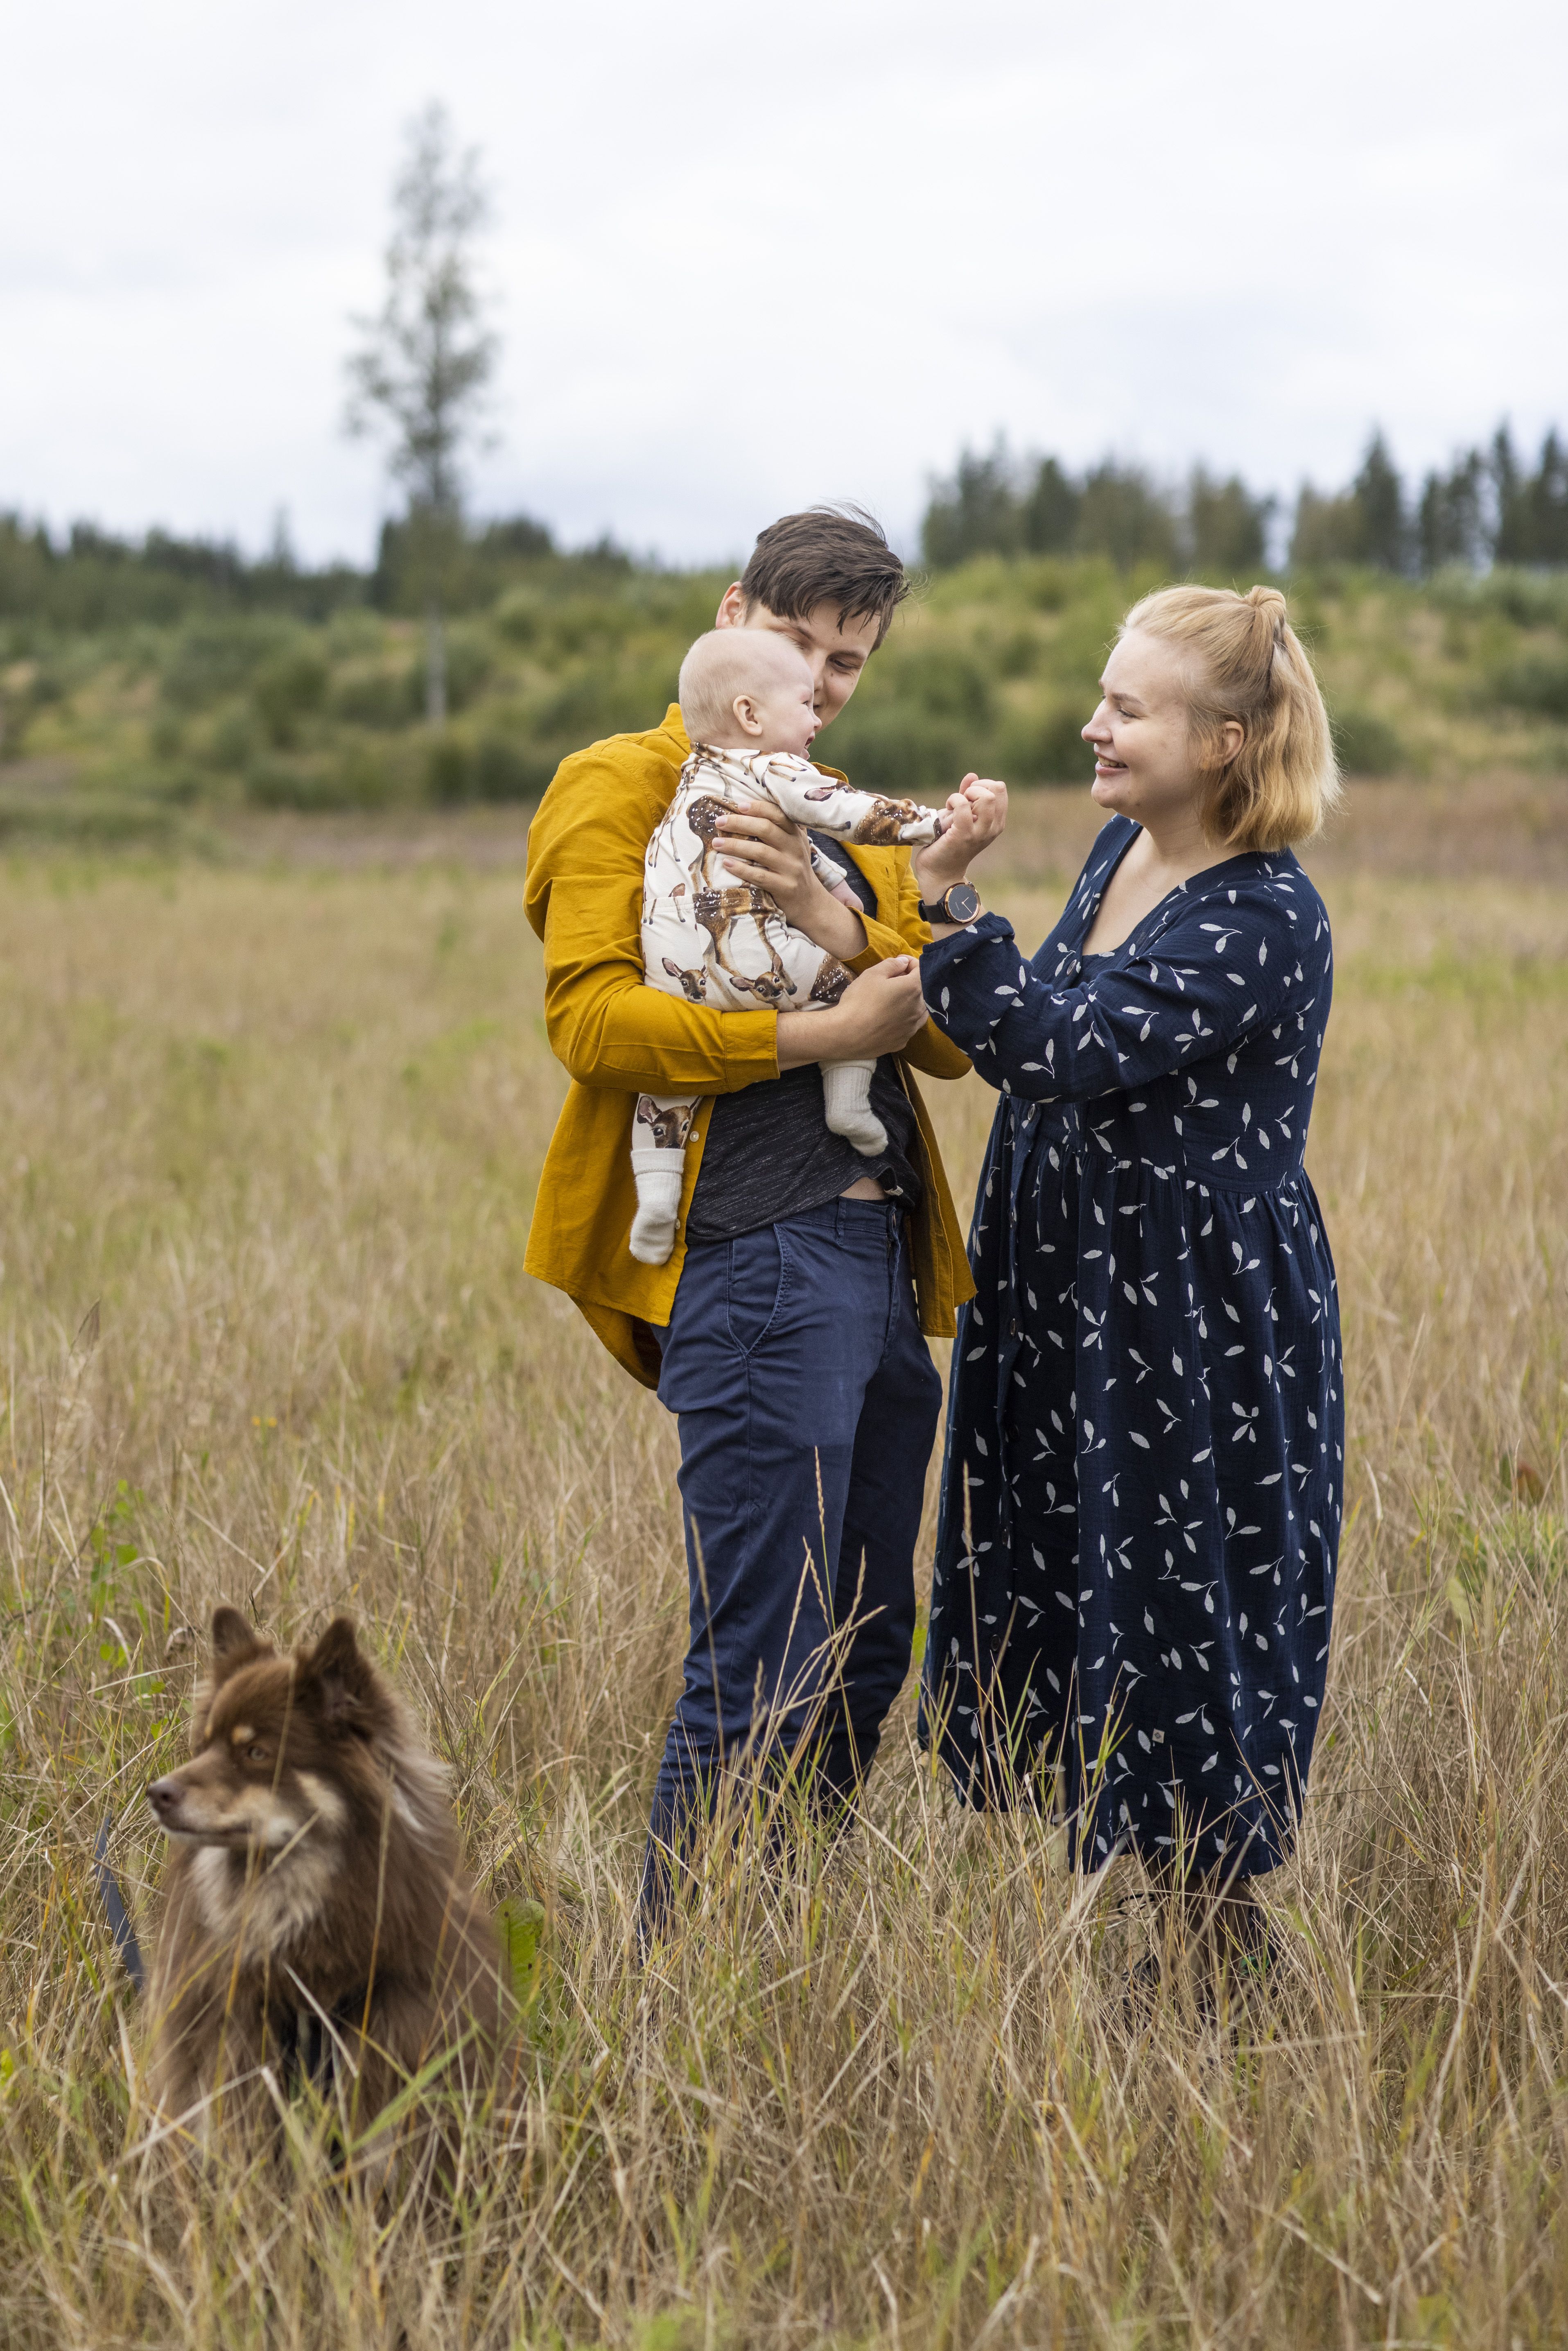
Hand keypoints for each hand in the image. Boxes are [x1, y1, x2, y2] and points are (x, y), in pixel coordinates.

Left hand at [712, 800, 865, 958]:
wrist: (810, 902)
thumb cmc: (793, 869)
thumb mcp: (793, 845)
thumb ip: (779, 829)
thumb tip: (747, 809)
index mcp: (795, 834)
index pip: (778, 814)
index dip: (758, 808)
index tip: (738, 805)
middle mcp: (795, 848)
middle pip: (766, 829)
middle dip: (740, 823)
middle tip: (719, 822)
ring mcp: (791, 868)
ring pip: (761, 852)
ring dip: (736, 846)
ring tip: (717, 843)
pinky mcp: (785, 887)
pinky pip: (760, 876)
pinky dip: (741, 869)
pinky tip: (727, 864)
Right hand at [777, 956, 927, 1066]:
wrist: (846, 1034)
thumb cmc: (859, 1001)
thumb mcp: (872, 974)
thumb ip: (892, 964)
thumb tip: (904, 962)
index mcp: (913, 988)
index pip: (922, 969)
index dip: (910, 963)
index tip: (897, 963)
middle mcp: (918, 1009)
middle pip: (922, 990)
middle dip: (910, 981)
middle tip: (892, 980)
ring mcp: (912, 1028)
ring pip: (919, 1009)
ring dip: (910, 1001)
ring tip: (893, 1000)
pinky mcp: (903, 1041)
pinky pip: (909, 1026)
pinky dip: (904, 1019)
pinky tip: (889, 1019)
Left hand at [911, 773, 1007, 901]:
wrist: (940, 873)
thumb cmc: (949, 843)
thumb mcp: (962, 816)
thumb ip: (967, 796)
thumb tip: (972, 775)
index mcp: (996, 822)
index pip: (999, 789)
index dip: (981, 786)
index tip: (967, 798)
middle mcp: (993, 827)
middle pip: (997, 789)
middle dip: (975, 787)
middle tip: (961, 801)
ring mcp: (980, 832)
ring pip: (987, 797)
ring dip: (966, 794)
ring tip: (954, 806)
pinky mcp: (963, 835)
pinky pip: (963, 806)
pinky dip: (953, 801)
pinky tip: (947, 810)